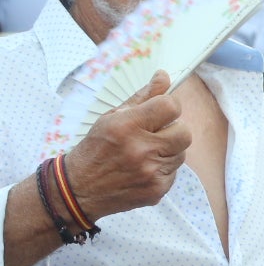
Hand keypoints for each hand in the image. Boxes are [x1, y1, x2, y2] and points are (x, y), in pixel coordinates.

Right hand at [64, 72, 190, 217]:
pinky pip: (175, 172)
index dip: (169, 107)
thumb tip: (164, 76)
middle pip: (184, 132)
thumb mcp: (111, 117)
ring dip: (168, 150)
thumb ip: (142, 97)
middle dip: (173, 130)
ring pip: (182, 153)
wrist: (77, 189)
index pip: (171, 106)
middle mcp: (141, 150)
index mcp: (127, 126)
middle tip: (155, 133)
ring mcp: (150, 172)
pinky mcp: (157, 190)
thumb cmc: (96, 148)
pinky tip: (143, 169)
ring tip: (146, 152)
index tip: (161, 111)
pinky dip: (163, 168)